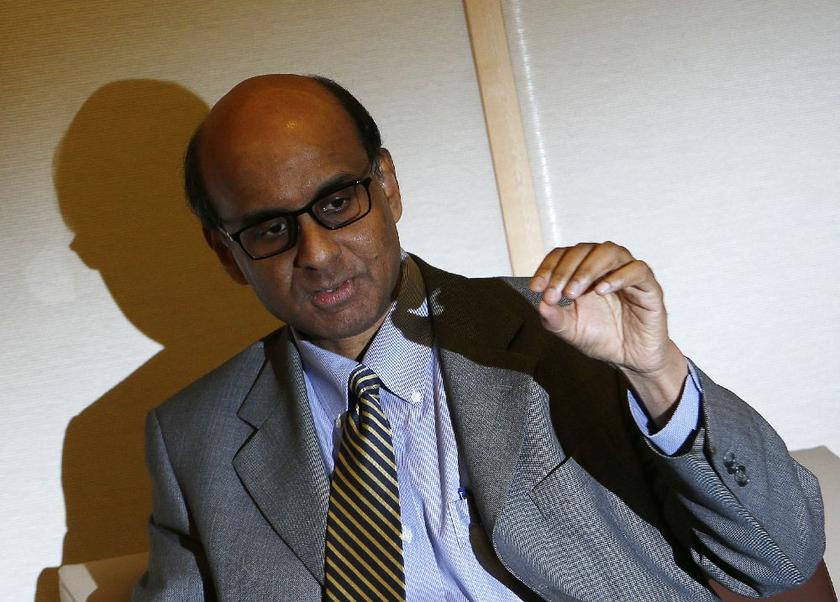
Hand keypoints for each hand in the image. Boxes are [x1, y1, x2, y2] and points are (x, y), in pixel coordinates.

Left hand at [529, 242, 686, 422]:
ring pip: (610, 251)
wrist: (630, 359)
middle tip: (554, 293)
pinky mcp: (649, 287)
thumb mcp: (571, 331)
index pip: (564, 255)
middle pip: (584, 249)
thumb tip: (540, 305)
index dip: (548, 267)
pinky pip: (637, 270)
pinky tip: (601, 290)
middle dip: (565, 270)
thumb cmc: (602, 339)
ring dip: (588, 269)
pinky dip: (618, 277)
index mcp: (584, 272)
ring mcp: (628, 274)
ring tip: (574, 291)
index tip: (535, 288)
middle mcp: (606, 268)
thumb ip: (555, 319)